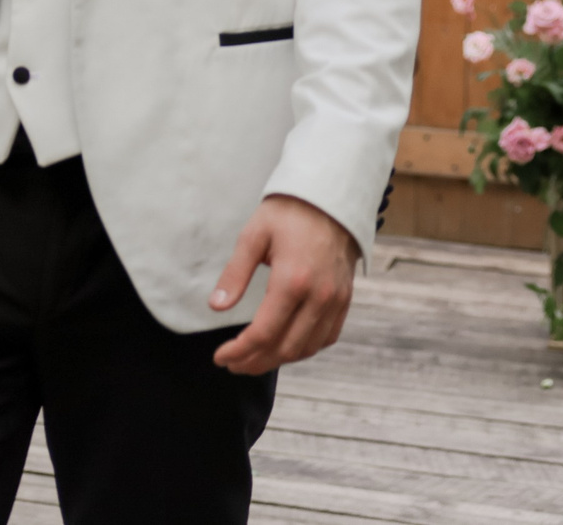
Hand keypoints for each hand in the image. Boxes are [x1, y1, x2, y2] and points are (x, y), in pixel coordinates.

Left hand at [208, 194, 359, 374]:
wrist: (330, 199)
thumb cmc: (288, 213)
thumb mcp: (253, 236)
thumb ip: (235, 273)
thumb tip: (216, 306)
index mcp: (293, 280)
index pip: (264, 333)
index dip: (240, 351)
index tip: (220, 356)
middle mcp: (319, 297)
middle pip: (285, 348)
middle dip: (255, 362)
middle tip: (233, 363)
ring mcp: (336, 301)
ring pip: (307, 348)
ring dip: (279, 360)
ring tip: (253, 360)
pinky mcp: (345, 300)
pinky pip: (326, 337)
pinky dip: (304, 349)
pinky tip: (285, 348)